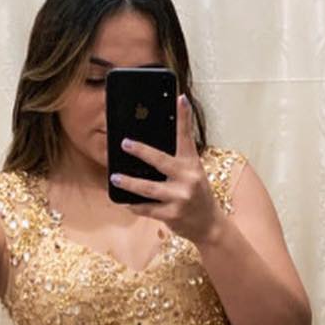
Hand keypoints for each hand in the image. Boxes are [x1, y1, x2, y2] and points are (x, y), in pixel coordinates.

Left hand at [110, 94, 220, 246]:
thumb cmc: (197, 194)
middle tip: (124, 143)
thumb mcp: (193, 172)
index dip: (184, 118)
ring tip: (115, 177)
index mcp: (192, 164)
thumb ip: (177, 158)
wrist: (209, 225)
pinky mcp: (172, 215)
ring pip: (148, 188)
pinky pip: (147, 209)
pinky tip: (125, 201)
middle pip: (161, 161)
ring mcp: (180, 198)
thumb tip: (150, 145)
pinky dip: (134, 205)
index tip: (179, 99)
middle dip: (141, 151)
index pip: (187, 137)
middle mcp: (188, 179)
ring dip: (129, 182)